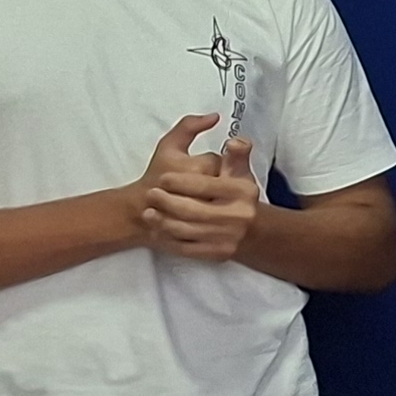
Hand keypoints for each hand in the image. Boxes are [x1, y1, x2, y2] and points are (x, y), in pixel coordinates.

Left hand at [139, 122, 261, 263]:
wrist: (246, 227)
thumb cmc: (232, 191)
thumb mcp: (237, 168)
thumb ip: (234, 152)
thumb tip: (233, 141)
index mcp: (243, 191)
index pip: (206, 185)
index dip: (181, 182)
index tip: (162, 178)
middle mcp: (241, 215)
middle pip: (194, 210)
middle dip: (168, 202)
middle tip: (150, 195)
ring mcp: (230, 237)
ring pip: (187, 231)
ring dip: (163, 222)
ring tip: (149, 213)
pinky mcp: (219, 254)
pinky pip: (188, 248)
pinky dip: (169, 240)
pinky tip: (158, 231)